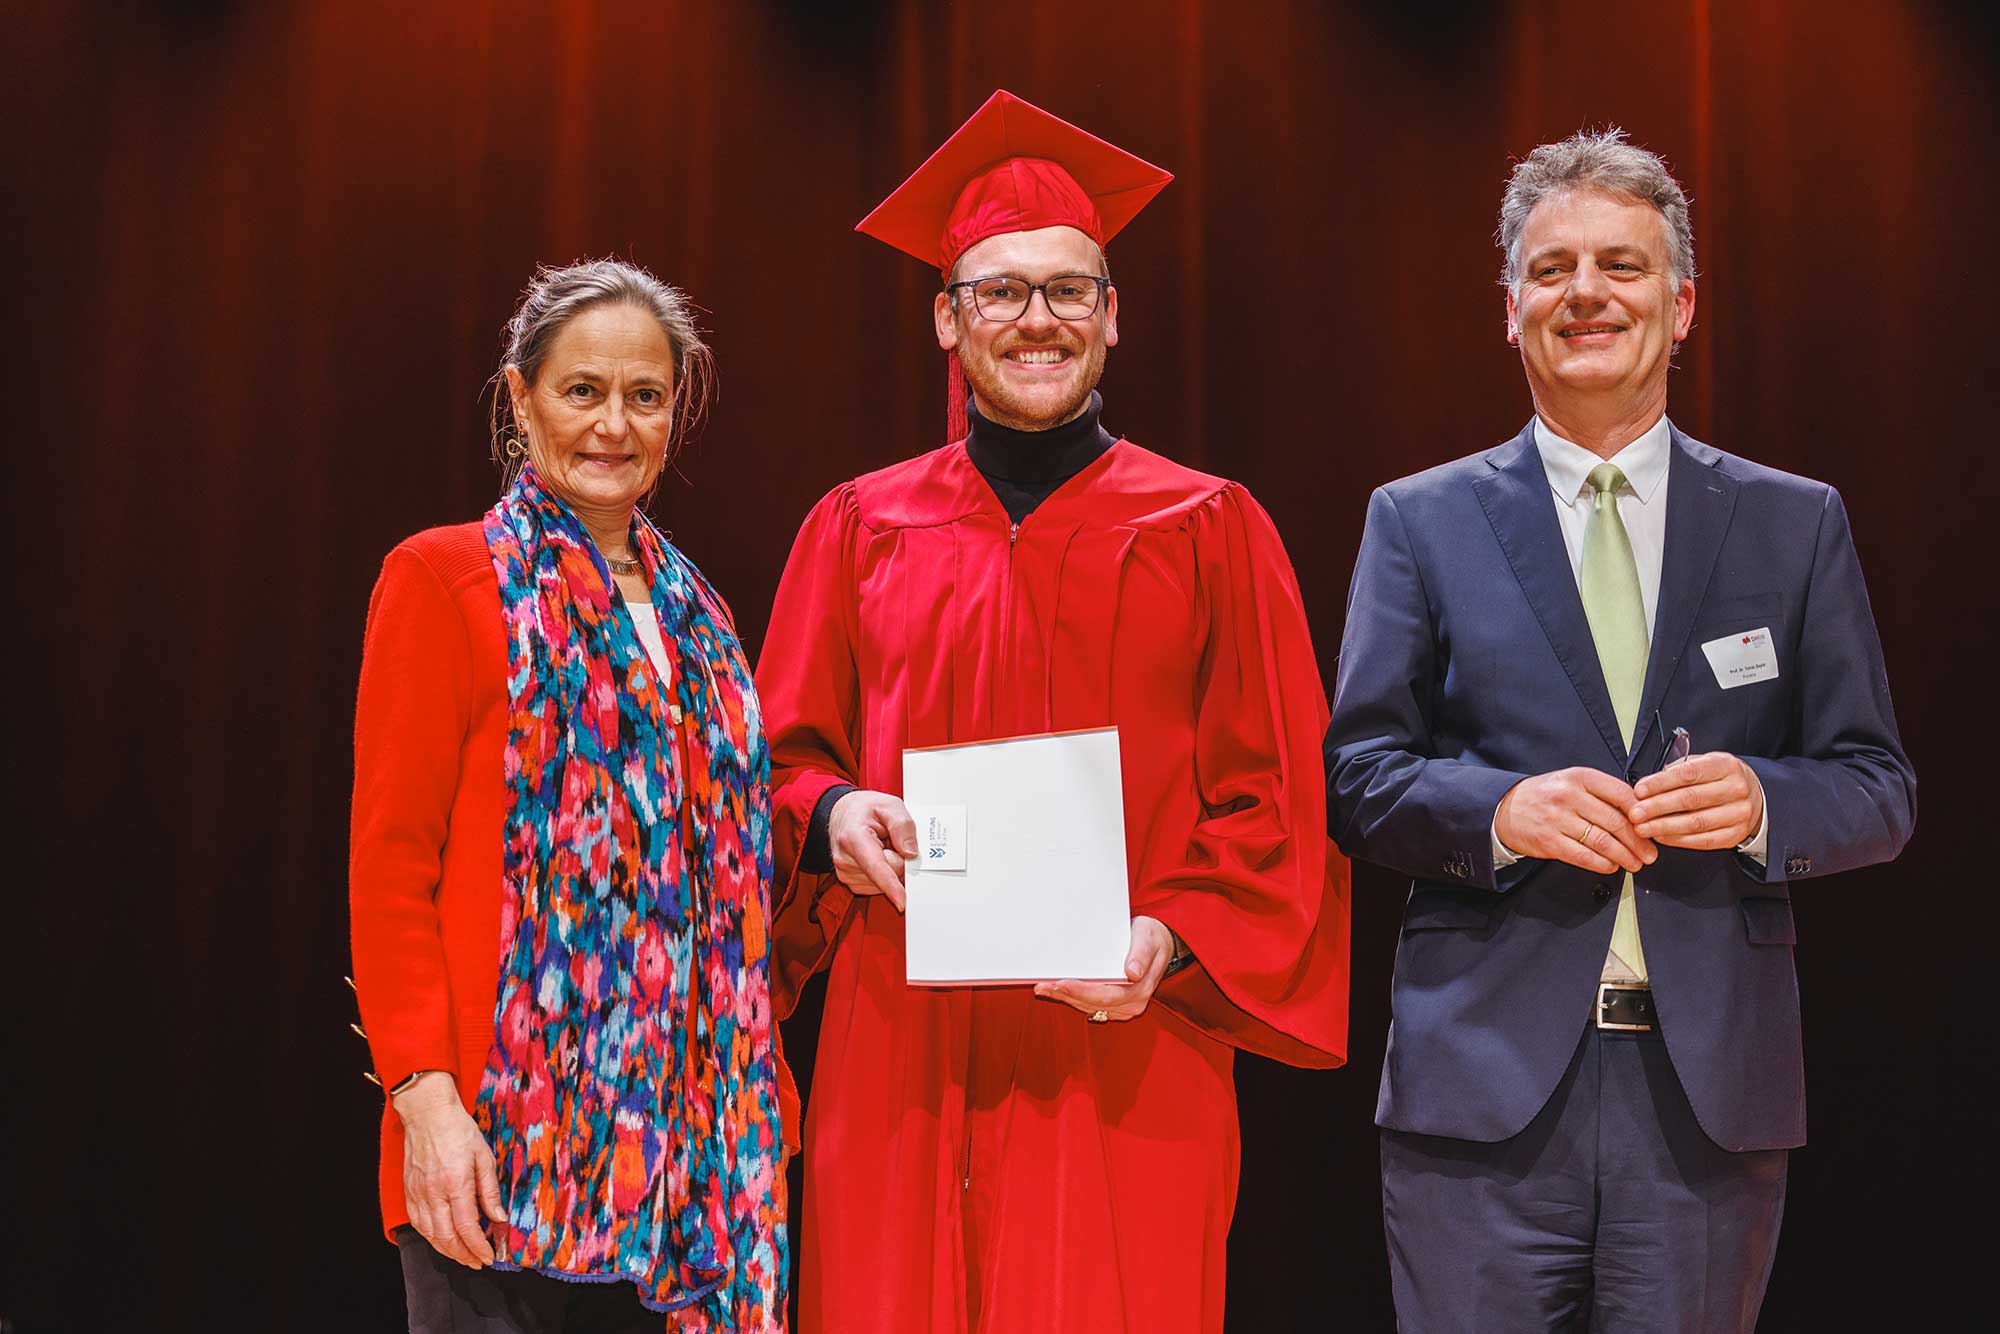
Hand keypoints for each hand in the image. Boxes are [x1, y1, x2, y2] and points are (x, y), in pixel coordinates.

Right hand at [394, 1071, 504, 1268]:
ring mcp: (418, 1194)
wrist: (428, 1114)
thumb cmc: (459, 1131)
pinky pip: (418, 1223)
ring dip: (447, 1250)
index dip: (478, 1246)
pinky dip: (430, 1237)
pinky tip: (442, 1239)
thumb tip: (499, 1218)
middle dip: (463, 1255)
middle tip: (478, 1262)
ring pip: (430, 1235)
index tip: (489, 1256)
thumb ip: (490, 1190)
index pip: (467, 1227)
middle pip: (447, 1237)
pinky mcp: (409, 1192)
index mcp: (456, 1184)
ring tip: (463, 1256)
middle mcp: (434, 1193)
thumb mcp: (484, 1156)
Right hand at [827, 789, 915, 912]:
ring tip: (881, 845)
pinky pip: (879, 886)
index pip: (875, 867)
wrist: (843, 814)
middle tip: (891, 839)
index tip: (901, 901)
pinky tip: (877, 856)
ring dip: (891, 865)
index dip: (890, 886)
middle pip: (890, 873)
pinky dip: (884, 873)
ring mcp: (846, 874)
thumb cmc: (863, 809)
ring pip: (886, 882)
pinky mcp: (851, 883)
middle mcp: (846, 860)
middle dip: (899, 859)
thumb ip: (902, 825)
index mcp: (853, 837)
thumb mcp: (889, 804)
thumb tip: (911, 852)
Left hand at [1034, 916, 1174, 1022]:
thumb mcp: (1148, 938)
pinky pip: (1090, 1004)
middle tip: (1042, 986)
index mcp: (1140, 989)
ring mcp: (1123, 1006)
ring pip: (1088, 1006)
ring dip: (1065, 998)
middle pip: (1093, 1003)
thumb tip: (1132, 973)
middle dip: (1066, 995)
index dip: (1081, 991)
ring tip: (1043, 988)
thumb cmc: (1151, 938)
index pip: (1106, 995)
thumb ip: (1141, 954)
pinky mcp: (1114, 1005)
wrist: (1159, 945)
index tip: (1061, 983)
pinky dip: (1072, 997)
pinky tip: (1056, 990)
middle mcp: (1131, 1003)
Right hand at [1495, 767, 1656, 874]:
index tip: (1653, 826)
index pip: (1621, 794)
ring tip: (1636, 863)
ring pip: (1602, 841)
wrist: (1506, 808)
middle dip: (1638, 841)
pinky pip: (1583, 856)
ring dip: (1624, 856)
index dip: (1642, 813)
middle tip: (1650, 853)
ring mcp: (1557, 819)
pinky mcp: (1549, 842)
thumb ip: (1602, 793)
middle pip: (1615, 821)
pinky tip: (1611, 866)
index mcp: (1579, 777)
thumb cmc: (1546, 796)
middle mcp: (1569, 796)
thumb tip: (1639, 814)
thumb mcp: (1572, 782)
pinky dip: (1602, 864)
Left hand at [1630, 751, 1764, 849]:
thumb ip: (1677, 771)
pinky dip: (1678, 840)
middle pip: (1691, 799)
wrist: (1754, 795)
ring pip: (1696, 822)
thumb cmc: (1719, 778)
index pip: (1689, 773)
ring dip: (1664, 826)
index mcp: (1726, 766)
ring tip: (1642, 828)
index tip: (1639, 790)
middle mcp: (1736, 789)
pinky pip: (1703, 840)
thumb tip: (1645, 785)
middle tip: (1635, 813)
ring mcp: (1738, 814)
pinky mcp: (1735, 834)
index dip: (1661, 783)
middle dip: (1658, 807)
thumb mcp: (1704, 764)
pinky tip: (1661, 837)